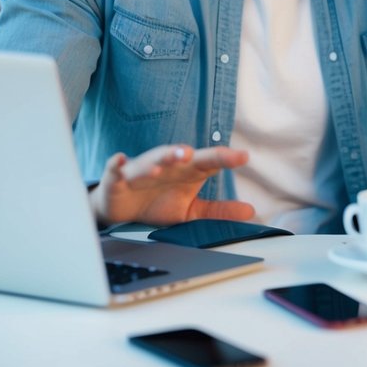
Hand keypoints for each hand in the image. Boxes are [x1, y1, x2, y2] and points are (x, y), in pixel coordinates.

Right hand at [89, 144, 255, 225]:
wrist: (123, 213)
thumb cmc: (158, 204)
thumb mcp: (191, 210)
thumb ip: (218, 210)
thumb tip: (250, 211)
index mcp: (186, 171)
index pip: (208, 161)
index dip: (225, 158)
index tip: (243, 157)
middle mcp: (166, 166)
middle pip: (176, 155)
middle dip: (181, 153)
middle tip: (190, 154)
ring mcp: (141, 171)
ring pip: (148, 162)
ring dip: (154, 161)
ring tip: (161, 165)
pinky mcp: (118, 179)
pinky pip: (116, 169)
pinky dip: (116, 164)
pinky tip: (119, 160)